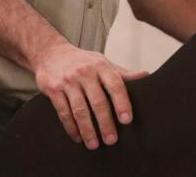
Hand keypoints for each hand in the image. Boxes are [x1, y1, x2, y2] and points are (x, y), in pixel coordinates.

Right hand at [33, 41, 147, 149]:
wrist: (50, 53)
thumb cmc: (82, 61)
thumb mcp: (102, 62)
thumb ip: (121, 72)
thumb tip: (145, 75)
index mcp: (100, 65)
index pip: (115, 84)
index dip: (122, 103)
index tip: (127, 120)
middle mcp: (84, 72)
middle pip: (98, 102)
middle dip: (105, 123)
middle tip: (111, 139)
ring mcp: (68, 81)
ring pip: (80, 110)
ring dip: (88, 130)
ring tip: (94, 144)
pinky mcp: (53, 90)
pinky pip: (64, 112)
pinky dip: (71, 128)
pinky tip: (78, 137)